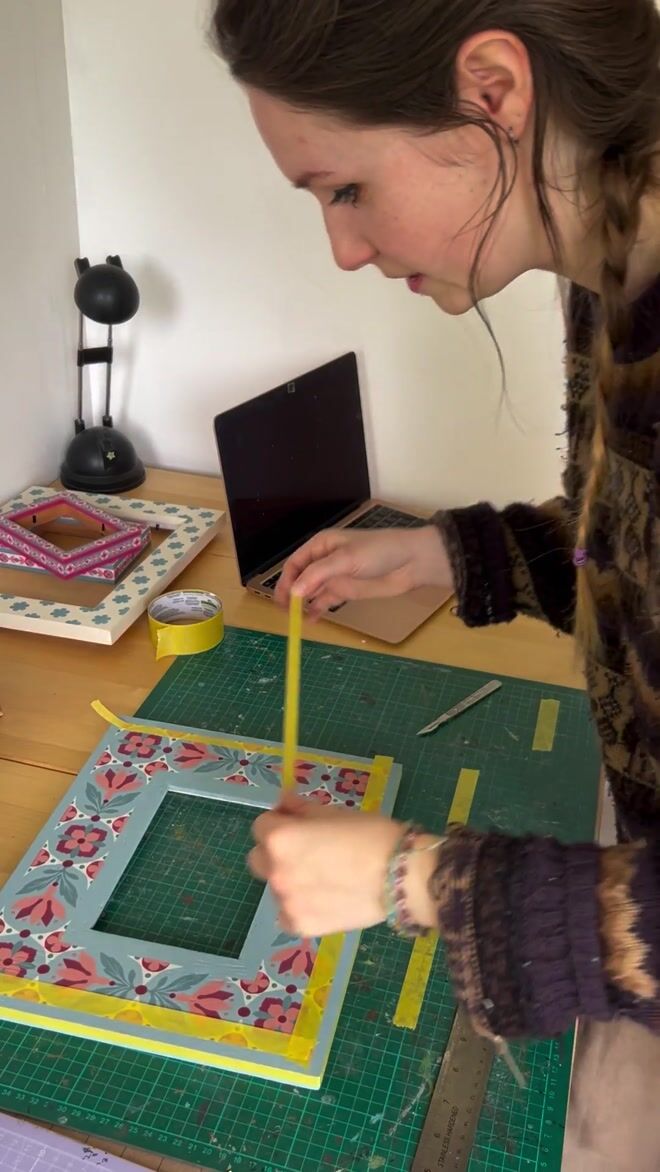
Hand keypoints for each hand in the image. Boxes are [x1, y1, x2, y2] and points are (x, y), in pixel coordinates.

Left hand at [248, 794, 437, 936]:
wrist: (400, 877)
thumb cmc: (370, 835)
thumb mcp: (332, 811)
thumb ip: (300, 809)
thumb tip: (283, 803)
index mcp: (280, 839)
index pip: (262, 825)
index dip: (280, 822)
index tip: (299, 825)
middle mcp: (276, 872)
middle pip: (259, 858)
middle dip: (276, 852)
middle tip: (307, 851)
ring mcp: (286, 903)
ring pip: (275, 887)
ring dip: (289, 879)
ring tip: (323, 878)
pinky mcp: (300, 927)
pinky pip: (287, 913)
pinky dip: (299, 906)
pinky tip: (323, 899)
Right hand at [273, 524, 453, 617]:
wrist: (411, 562)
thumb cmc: (379, 551)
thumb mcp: (346, 559)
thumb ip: (318, 575)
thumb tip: (294, 592)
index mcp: (321, 545)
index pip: (294, 563)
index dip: (285, 580)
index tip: (282, 600)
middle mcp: (324, 560)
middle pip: (300, 578)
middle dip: (292, 594)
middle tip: (287, 613)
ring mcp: (335, 577)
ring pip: (311, 592)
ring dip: (303, 604)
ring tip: (297, 619)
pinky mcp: (347, 591)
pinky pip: (326, 601)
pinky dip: (317, 610)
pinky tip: (312, 620)